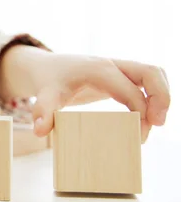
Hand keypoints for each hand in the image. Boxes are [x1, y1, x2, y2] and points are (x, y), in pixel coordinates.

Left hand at [31, 54, 169, 142]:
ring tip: (156, 123)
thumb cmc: (48, 81)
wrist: (46, 67)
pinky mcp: (121, 75)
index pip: (130, 90)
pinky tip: (147, 118)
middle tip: (158, 124)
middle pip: (151, 72)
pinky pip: (146, 81)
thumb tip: (40, 131)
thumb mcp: (44, 95)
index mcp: (98, 70)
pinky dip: (153, 96)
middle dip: (161, 98)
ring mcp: (118, 67)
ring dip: (161, 96)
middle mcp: (112, 64)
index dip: (139, 113)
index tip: (137, 137)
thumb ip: (43, 111)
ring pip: (153, 74)